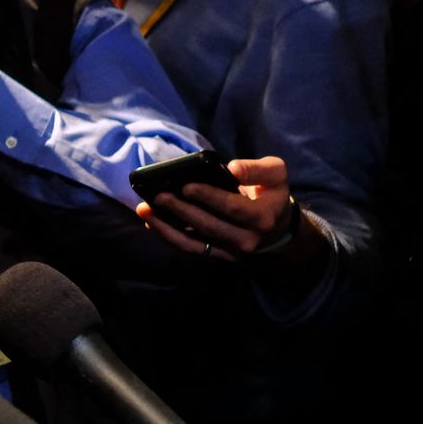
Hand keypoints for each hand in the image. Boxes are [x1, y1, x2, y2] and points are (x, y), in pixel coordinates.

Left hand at [133, 156, 298, 260]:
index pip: (232, 208)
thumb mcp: (276, 175)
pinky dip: (169, 236)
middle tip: (158, 196)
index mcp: (261, 218)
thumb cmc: (271, 196)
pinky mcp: (217, 255)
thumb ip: (256, 169)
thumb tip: (231, 168)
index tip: (186, 186)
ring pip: (194, 242)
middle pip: (208, 226)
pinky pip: (190, 248)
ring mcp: (229, 251)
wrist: (277, 231)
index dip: (208, 197)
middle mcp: (246, 239)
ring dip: (166, 227)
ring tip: (145, 210)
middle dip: (181, 211)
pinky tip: (151, 222)